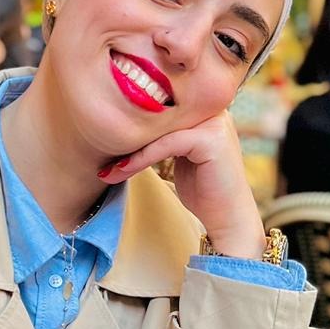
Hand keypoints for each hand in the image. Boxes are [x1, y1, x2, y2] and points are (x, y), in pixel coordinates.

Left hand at [97, 111, 264, 258]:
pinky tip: (122, 171)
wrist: (229, 219)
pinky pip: (167, 143)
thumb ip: (163, 137)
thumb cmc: (203, 190)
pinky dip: (142, 158)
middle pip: (159, 117)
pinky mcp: (211, 139)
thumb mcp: (178, 156)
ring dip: (130, 150)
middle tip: (100, 159)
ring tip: (108, 170)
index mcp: (205, 109)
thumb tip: (123, 126)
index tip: (103, 147)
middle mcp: (213, 110)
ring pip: (160, 130)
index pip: (160, 111)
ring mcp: (215, 123)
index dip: (132, 128)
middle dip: (127, 137)